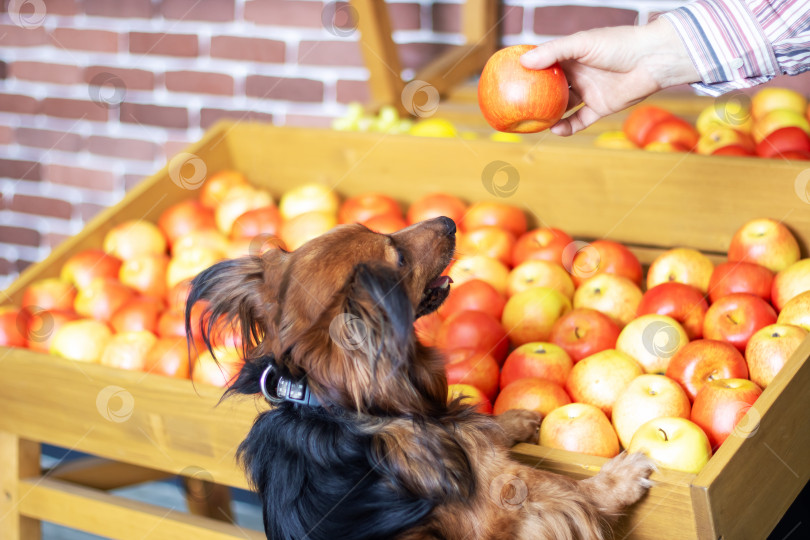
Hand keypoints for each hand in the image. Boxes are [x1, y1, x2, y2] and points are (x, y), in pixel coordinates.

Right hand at [520, 18, 699, 134]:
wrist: (652, 59)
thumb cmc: (618, 44)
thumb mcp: (582, 44)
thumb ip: (554, 52)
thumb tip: (524, 62)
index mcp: (571, 57)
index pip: (544, 64)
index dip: (527, 71)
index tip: (507, 77)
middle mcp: (578, 74)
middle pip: (550, 89)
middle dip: (533, 98)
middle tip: (514, 107)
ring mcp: (589, 92)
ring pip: (563, 107)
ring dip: (548, 116)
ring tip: (531, 124)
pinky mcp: (600, 107)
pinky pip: (579, 121)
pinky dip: (567, 127)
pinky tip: (555, 130)